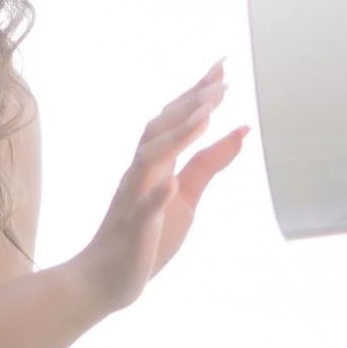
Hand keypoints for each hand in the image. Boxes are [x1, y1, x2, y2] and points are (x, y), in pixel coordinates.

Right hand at [68, 62, 247, 314]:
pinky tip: (172, 183)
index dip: (196, 94)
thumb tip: (241, 130)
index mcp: (156, 165)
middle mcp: (141, 174)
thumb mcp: (187, 197)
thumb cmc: (146, 237)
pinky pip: (142, 209)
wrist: (105, 279)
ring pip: (150, 159)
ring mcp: (134, 199)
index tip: (221, 68)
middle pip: (160, 129)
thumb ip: (209, 164)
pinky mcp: (133, 229)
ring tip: (205, 116)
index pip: (175, 120)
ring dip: (177, 136)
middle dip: (190, 104)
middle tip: (220, 83)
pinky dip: (156, 194)